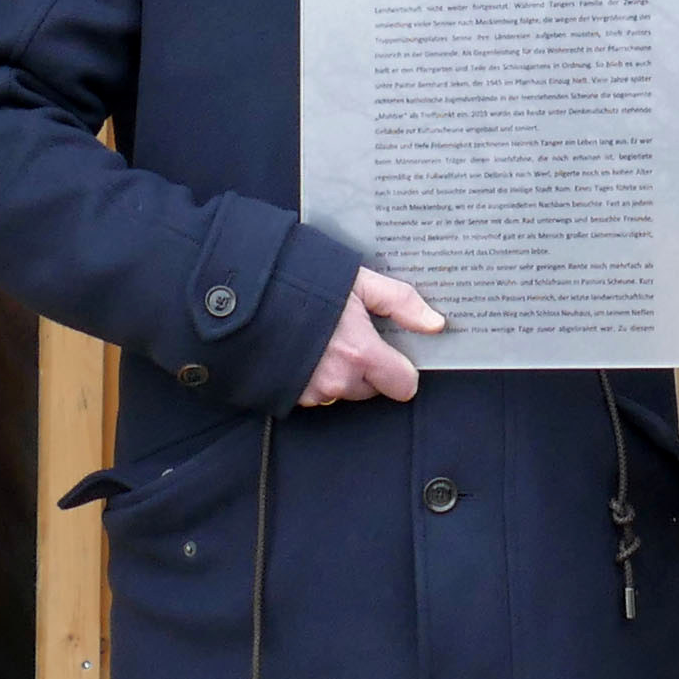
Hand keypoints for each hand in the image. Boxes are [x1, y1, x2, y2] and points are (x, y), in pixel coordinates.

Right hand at [302, 266, 439, 406]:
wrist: (244, 296)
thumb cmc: (301, 283)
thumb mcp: (357, 281)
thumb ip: (400, 302)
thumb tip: (435, 323)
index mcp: (361, 354)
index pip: (404, 386)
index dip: (401, 369)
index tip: (391, 353)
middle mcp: (339, 380)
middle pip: (372, 388)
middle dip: (366, 367)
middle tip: (348, 336)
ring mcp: (313, 392)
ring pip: (343, 391)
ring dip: (339, 373)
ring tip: (322, 340)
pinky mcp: (291, 397)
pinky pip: (316, 394)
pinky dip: (314, 378)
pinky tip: (305, 352)